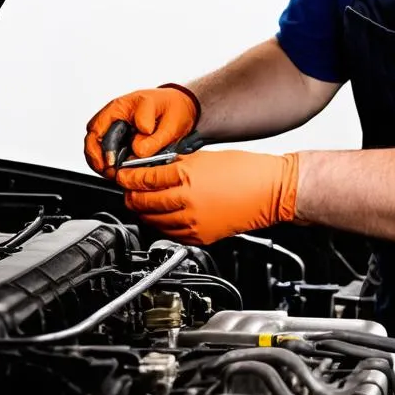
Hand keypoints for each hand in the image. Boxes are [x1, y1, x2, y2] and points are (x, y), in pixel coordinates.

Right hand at [84, 84, 199, 177]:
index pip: (97, 128)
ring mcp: (117, 128)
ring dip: (103, 163)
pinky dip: (112, 163)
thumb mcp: (169, 121)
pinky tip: (120, 172)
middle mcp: (114, 117)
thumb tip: (137, 151)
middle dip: (97, 159)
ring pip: (98, 147)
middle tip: (110, 173)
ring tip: (114, 175)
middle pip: (92, 139)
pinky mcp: (123, 138)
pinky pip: (111, 152)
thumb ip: (154, 138)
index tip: (111, 162)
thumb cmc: (174, 107)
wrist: (183, 107)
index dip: (100, 148)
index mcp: (121, 107)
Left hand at [115, 149, 298, 244]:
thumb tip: (155, 168)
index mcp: (188, 177)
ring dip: (143, 212)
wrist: (271, 191)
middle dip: (131, 195)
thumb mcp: (206, 158)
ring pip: (153, 221)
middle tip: (128, 189)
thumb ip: (177, 164)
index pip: (145, 178)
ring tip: (142, 203)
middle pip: (144, 202)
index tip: (122, 175)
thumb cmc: (246, 171)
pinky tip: (161, 217)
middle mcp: (188, 202)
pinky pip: (170, 234)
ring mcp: (193, 222)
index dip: (129, 177)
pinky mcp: (201, 236)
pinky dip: (160, 225)